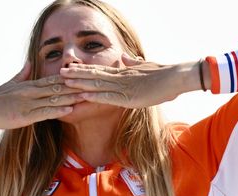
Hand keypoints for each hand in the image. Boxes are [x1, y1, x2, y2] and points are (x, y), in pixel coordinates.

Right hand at [0, 62, 83, 128]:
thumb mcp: (11, 83)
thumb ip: (23, 73)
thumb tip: (32, 62)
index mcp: (30, 85)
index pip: (53, 80)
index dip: (69, 79)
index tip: (83, 78)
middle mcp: (31, 92)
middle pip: (57, 88)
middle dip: (75, 87)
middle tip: (92, 85)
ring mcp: (28, 103)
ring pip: (53, 99)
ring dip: (71, 98)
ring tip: (87, 96)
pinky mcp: (24, 115)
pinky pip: (43, 112)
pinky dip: (57, 110)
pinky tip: (69, 109)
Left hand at [60, 54, 196, 107]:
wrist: (177, 77)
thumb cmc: (163, 73)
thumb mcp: (146, 66)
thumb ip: (133, 62)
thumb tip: (123, 56)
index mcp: (123, 72)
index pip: (99, 71)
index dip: (84, 70)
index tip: (71, 68)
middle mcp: (120, 78)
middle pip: (94, 75)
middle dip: (76, 75)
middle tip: (60, 72)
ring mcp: (124, 87)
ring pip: (98, 84)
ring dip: (80, 83)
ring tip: (65, 81)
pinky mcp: (130, 97)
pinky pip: (109, 97)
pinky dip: (95, 96)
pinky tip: (83, 95)